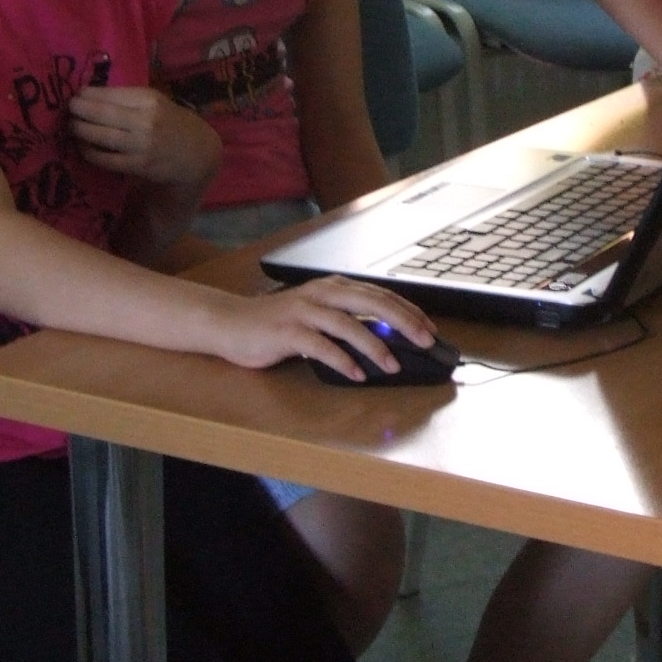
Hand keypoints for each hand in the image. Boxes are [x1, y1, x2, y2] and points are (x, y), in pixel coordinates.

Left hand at [69, 86, 219, 189]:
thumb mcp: (155, 102)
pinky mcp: (137, 166)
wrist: (194, 153)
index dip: (86, 95)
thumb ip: (127, 98)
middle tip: (68, 110)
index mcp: (149, 100)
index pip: (109, 94)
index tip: (76, 95)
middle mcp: (145, 121)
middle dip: (78, 111)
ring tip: (72, 126)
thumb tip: (88, 94)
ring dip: (79, 130)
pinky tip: (83, 146)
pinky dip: (88, 152)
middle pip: (100, 114)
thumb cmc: (170, 122)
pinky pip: (103, 158)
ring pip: (98, 136)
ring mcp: (141, 145)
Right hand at [210, 277, 436, 380]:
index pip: (380, 295)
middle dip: (404, 322)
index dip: (409, 311)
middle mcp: (322, 294)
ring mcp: (304, 311)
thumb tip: (386, 338)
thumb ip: (348, 320)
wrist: (231, 323)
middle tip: (425, 341)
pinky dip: (343, 361)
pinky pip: (321, 346)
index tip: (430, 329)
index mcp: (334, 287)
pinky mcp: (288, 332)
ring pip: (348, 324)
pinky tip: (357, 374)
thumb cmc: (277, 323)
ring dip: (375, 345)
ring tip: (393, 365)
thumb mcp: (318, 315)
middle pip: (372, 302)